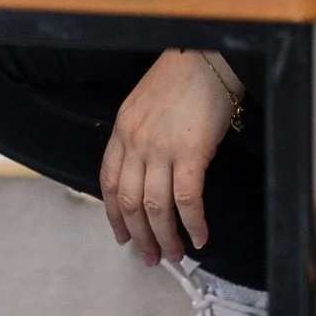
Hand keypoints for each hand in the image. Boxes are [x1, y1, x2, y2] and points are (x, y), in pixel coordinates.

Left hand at [100, 50, 238, 266]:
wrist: (206, 58)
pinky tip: (200, 236)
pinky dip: (193, 223)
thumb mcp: (145, 105)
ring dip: (165, 237)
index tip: (122, 236)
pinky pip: (187, 199)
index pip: (109, 183)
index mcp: (122, 130)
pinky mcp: (190, 152)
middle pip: (130, 202)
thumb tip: (148, 171)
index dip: (114, 215)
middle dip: (140, 236)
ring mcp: (161, 148)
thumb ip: (140, 136)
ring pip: (155, 207)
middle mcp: (136, 142)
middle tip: (150, 257)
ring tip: (176, 254)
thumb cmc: (182, 78)